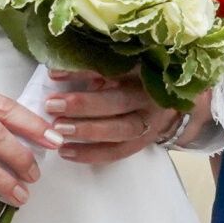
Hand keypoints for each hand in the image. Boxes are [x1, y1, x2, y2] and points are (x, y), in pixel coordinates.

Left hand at [44, 71, 188, 165]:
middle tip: (53, 106)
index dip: (82, 72)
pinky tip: (67, 152)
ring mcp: (149, 122)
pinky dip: (91, 154)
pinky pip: (117, 152)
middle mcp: (150, 97)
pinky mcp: (143, 143)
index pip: (113, 70)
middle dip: (84, 105)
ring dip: (87, 131)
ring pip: (120, 130)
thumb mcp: (122, 68)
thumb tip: (57, 75)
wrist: (170, 105)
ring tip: (59, 130)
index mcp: (144, 71)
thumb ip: (96, 69)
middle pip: (118, 102)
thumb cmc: (135, 81)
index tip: (54, 74)